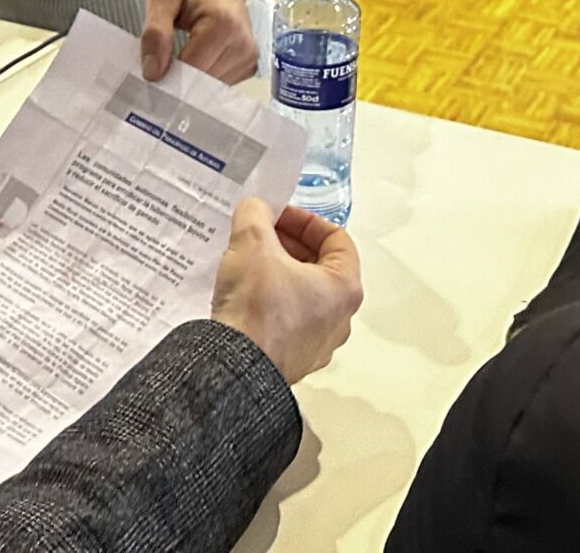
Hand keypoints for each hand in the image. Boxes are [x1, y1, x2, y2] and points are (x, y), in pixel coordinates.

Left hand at [141, 0, 254, 84]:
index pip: (191, 70)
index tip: (150, 71)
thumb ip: (155, 31)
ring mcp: (249, 55)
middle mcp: (243, 43)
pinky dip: (205, 78)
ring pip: (211, 88)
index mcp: (222, 24)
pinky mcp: (249, 63)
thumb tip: (153, 73)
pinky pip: (221, 84)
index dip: (167, 75)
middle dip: (178, 79)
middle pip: (202, 83)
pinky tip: (196, 58)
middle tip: (161, 63)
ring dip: (192, 80)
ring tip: (180, 57)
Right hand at [210, 199, 361, 384]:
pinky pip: (288, 322)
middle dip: (290, 245)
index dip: (305, 221)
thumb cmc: (256, 308)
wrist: (235, 370)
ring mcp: (318, 344)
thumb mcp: (251, 243)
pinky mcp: (294, 361)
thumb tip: (255, 208)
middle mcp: (340, 318)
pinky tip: (245, 296)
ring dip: (280, 274)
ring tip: (249, 263)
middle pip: (321, 267)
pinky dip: (272, 303)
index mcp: (344, 287)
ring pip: (304, 296)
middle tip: (261, 235)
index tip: (278, 217)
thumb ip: (255, 214)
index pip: (336, 239)